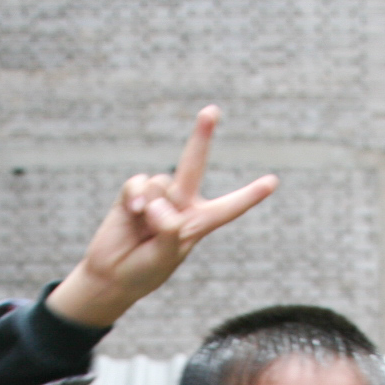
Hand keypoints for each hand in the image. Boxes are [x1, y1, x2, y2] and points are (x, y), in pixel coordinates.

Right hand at [45, 107, 279, 329]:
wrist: (112, 274)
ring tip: (144, 228)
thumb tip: (157, 201)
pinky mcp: (134, 194)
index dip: (249, 196)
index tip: (272, 183)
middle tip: (211, 110)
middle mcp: (180, 204)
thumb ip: (169, 229)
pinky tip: (134, 211)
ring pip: (161, 184)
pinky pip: (139, 183)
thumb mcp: (166, 257)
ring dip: (152, 207)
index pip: (228, 208)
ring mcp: (157, 197)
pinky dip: (136, 196)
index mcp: (198, 223)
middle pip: (193, 165)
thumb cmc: (145, 270)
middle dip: (201, 137)